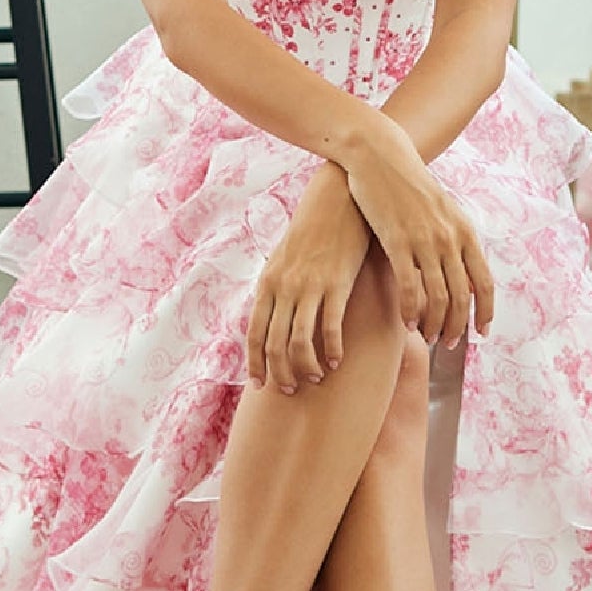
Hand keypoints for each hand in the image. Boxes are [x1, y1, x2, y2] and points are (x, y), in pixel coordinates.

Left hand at [245, 162, 370, 392]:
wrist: (337, 199)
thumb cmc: (313, 231)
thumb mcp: (285, 259)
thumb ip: (278, 288)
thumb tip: (274, 316)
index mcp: (268, 284)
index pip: (254, 333)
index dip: (255, 363)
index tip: (259, 385)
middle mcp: (283, 288)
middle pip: (273, 344)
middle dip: (280, 373)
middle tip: (289, 391)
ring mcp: (308, 286)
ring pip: (299, 341)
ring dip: (305, 367)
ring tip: (315, 380)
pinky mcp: (336, 284)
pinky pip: (330, 326)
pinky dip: (332, 349)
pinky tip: (337, 361)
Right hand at [342, 116, 493, 345]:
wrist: (380, 157)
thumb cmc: (408, 186)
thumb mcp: (442, 210)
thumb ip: (453, 240)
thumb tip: (461, 272)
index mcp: (465, 231)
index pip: (485, 282)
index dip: (486, 312)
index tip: (481, 332)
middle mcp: (450, 238)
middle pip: (463, 296)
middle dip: (458, 326)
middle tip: (450, 343)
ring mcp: (425, 240)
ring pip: (439, 296)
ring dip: (436, 324)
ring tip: (428, 337)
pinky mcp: (397, 241)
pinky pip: (410, 287)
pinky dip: (411, 310)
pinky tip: (406, 322)